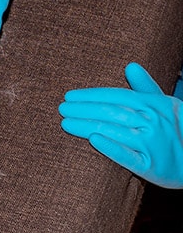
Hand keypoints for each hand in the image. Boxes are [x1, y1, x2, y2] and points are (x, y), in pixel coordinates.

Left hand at [59, 63, 182, 188]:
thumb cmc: (176, 128)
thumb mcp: (165, 104)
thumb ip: (145, 86)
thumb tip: (130, 65)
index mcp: (152, 105)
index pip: (115, 96)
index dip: (91, 95)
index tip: (69, 96)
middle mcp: (152, 122)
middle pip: (110, 112)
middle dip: (83, 110)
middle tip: (61, 109)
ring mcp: (151, 145)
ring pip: (114, 131)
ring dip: (87, 126)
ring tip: (66, 123)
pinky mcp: (151, 167)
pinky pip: (128, 156)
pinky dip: (111, 147)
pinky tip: (94, 140)